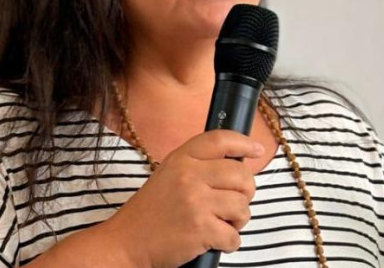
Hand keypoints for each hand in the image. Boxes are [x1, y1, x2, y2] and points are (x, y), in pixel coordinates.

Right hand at [106, 130, 263, 267]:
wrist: (126, 242)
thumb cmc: (149, 213)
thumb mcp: (168, 175)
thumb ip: (197, 166)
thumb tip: (235, 165)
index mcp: (181, 159)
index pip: (220, 140)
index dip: (244, 143)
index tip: (257, 150)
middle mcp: (189, 176)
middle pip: (241, 175)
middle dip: (246, 192)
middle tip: (235, 203)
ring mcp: (196, 202)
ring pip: (242, 206)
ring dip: (238, 220)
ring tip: (222, 223)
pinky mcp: (201, 229)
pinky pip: (234, 236)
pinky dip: (229, 242)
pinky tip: (214, 240)